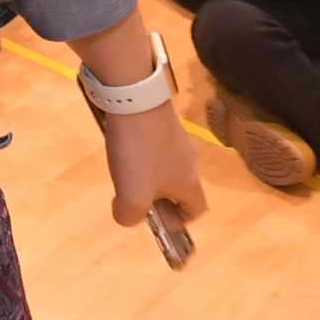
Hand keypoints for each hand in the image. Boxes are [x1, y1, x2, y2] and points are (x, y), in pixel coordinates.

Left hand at [101, 101, 207, 229]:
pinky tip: (123, 146)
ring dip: (147, 174)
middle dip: (156, 197)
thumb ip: (130, 216)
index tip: (155, 219)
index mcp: (190, 183)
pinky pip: (156, 146)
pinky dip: (142, 152)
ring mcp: (179, 138)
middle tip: (132, 194)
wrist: (136, 98)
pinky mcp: (164, 120)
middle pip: (178, 189)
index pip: (196, 210)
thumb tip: (128, 215)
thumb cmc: (140, 152)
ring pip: (166, 166)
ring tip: (123, 170)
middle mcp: (190, 161)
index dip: (178, 221)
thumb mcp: (131, 196)